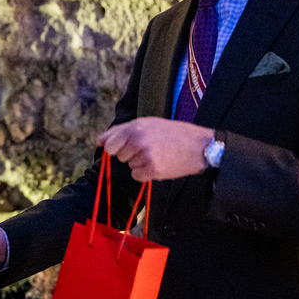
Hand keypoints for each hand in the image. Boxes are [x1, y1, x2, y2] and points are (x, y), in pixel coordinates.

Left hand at [98, 117, 213, 181]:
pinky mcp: (152, 170)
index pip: (108, 143)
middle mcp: (137, 140)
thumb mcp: (148, 123)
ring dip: (139, 163)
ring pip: (129, 165)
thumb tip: (99, 140)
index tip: (121, 147)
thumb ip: (122, 130)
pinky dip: (145, 173)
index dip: (114, 147)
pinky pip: (137, 175)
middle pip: (118, 155)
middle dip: (128, 154)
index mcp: (135, 127)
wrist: (198, 147)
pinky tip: (158, 164)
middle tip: (146, 148)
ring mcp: (144, 156)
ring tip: (156, 154)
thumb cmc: (173, 133)